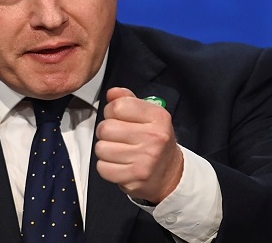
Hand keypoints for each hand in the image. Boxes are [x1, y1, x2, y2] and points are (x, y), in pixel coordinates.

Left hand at [95, 87, 183, 203]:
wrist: (170, 174)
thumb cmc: (156, 142)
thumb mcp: (149, 116)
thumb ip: (128, 100)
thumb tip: (112, 93)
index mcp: (158, 117)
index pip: (118, 106)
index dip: (111, 111)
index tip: (117, 118)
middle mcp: (153, 137)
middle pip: (106, 128)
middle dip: (106, 132)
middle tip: (117, 137)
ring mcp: (145, 159)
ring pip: (101, 148)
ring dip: (105, 150)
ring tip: (119, 151)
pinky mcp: (134, 177)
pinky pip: (103, 168)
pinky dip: (106, 167)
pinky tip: (119, 164)